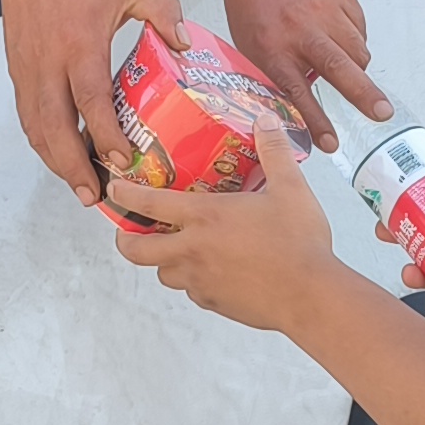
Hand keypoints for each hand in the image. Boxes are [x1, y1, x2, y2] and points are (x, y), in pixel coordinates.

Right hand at [0, 0, 188, 202]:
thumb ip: (163, 11)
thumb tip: (186, 45)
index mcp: (79, 42)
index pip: (89, 98)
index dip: (104, 134)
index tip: (122, 159)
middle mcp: (48, 63)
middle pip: (54, 127)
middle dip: (73, 166)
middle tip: (96, 195)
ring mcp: (28, 71)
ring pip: (36, 128)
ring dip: (56, 162)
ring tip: (81, 188)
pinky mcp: (19, 73)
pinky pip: (28, 117)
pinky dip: (43, 143)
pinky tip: (62, 158)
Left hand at [106, 121, 367, 333]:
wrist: (310, 295)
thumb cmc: (299, 242)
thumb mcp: (291, 189)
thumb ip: (274, 152)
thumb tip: (267, 121)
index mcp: (204, 217)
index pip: (149, 204)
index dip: (125, 196)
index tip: (114, 189)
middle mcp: (192, 250)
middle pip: (137, 251)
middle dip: (126, 240)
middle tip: (128, 232)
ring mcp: (200, 281)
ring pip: (164, 274)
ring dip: (164, 262)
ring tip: (177, 250)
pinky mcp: (214, 303)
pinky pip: (193, 292)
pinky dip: (194, 282)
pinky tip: (212, 273)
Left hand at [219, 0, 389, 152]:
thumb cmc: (253, 2)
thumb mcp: (252, 44)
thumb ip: (278, 73)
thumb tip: (299, 111)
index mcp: (274, 47)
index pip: (298, 91)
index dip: (316, 120)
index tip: (331, 143)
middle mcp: (302, 30)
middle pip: (340, 68)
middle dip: (364, 95)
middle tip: (381, 113)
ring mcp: (325, 10)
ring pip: (357, 51)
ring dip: (356, 67)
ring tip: (343, 63)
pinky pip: (359, 30)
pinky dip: (353, 39)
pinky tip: (335, 30)